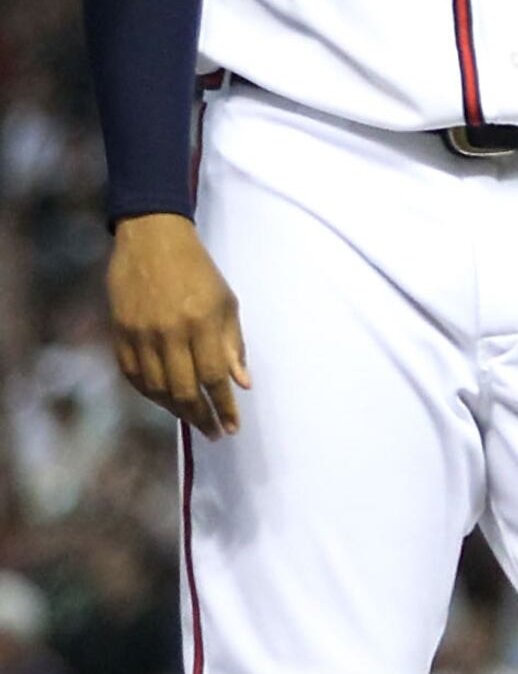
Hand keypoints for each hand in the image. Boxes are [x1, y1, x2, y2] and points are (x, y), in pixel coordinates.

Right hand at [107, 214, 251, 435]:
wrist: (152, 240)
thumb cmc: (198, 271)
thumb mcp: (227, 303)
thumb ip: (233, 345)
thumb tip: (242, 384)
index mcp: (201, 323)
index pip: (214, 377)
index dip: (224, 406)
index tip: (232, 427)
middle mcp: (169, 332)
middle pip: (183, 389)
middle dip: (201, 417)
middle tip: (213, 432)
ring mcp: (140, 333)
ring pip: (155, 387)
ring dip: (175, 410)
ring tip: (193, 419)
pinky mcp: (119, 331)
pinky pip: (132, 374)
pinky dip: (148, 393)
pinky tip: (163, 400)